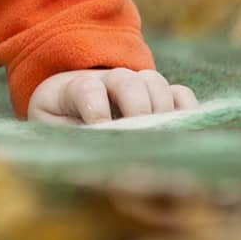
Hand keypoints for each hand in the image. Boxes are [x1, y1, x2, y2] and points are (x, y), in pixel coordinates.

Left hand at [27, 68, 198, 124]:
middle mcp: (107, 81)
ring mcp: (135, 86)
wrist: (66, 114)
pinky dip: (186, 109)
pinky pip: (181, 94)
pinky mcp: (159, 99)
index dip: (97, 108)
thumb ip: (69, 139)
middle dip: (136, 107)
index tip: (100, 130)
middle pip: (127, 80)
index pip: (88, 88)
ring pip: (155, 83)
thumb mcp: (55, 133)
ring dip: (160, 109)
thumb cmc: (60, 129)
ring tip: (157, 136)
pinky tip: (180, 131)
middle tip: (139, 135)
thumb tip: (96, 159)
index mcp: (72, 89)